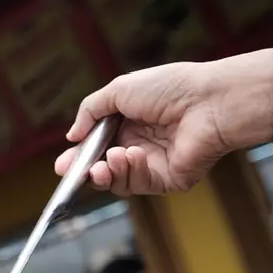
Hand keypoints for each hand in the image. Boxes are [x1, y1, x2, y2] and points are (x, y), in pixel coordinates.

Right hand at [54, 49, 272, 195]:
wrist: (209, 102)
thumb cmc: (171, 88)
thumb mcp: (119, 90)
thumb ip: (90, 111)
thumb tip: (71, 135)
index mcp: (129, 123)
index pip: (97, 146)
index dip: (78, 156)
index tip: (63, 164)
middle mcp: (140, 145)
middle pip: (103, 167)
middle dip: (84, 170)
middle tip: (70, 171)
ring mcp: (153, 164)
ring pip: (116, 180)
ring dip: (106, 171)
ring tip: (108, 160)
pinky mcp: (168, 180)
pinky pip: (137, 184)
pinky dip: (129, 172)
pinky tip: (132, 155)